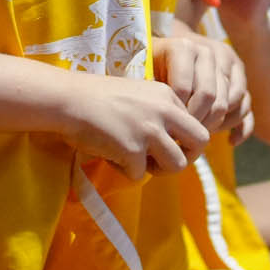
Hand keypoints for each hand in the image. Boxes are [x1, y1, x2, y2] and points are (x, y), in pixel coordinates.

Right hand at [59, 73, 210, 178]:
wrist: (68, 99)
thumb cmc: (98, 98)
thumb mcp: (139, 96)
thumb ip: (159, 114)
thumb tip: (174, 145)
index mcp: (167, 95)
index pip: (196, 124)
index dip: (183, 141)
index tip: (165, 145)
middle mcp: (164, 111)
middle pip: (200, 142)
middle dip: (186, 157)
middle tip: (164, 161)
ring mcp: (149, 130)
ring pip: (177, 164)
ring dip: (158, 170)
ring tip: (136, 162)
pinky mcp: (131, 149)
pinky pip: (140, 174)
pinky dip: (125, 171)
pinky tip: (110, 155)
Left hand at [152, 32, 249, 137]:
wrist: (170, 50)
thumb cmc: (153, 67)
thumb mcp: (144, 72)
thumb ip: (151, 91)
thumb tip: (158, 117)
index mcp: (184, 47)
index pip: (184, 88)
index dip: (177, 113)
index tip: (169, 128)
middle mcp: (211, 51)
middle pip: (211, 95)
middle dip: (198, 122)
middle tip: (185, 136)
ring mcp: (230, 62)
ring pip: (232, 101)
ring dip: (217, 124)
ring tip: (200, 135)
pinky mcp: (241, 76)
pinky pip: (247, 106)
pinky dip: (242, 125)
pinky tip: (230, 141)